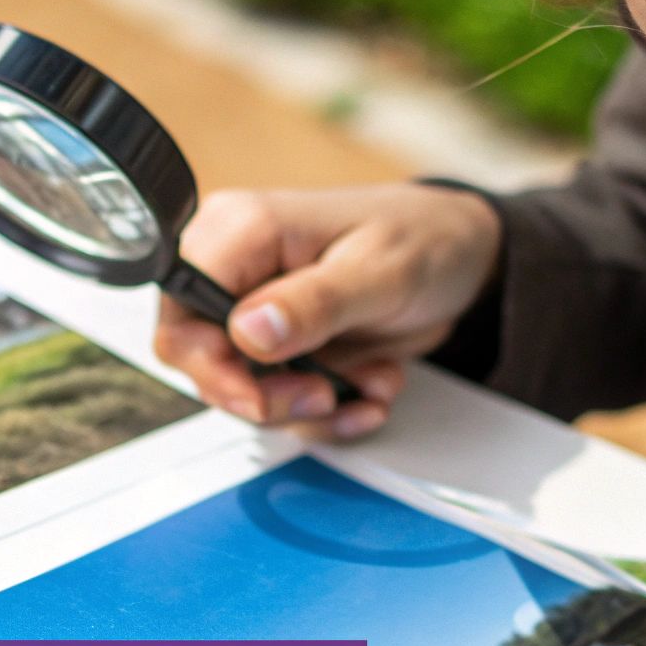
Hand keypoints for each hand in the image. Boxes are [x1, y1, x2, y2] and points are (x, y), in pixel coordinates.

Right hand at [154, 183, 501, 438]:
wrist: (464, 258)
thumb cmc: (424, 238)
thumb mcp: (379, 271)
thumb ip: (313, 303)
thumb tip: (247, 331)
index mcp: (240, 232)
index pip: (181, 313)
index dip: (212, 366)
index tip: (261, 396)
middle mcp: (236, 273)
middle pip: (202, 362)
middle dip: (267, 397)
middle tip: (324, 396)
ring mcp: (258, 314)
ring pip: (243, 392)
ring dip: (311, 408)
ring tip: (370, 385)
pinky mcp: (283, 348)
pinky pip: (282, 402)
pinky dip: (330, 413)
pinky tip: (371, 391)